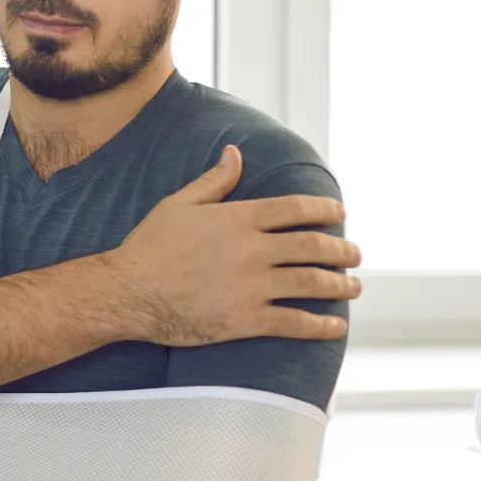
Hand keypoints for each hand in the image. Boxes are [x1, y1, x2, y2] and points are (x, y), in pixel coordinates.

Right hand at [104, 145, 363, 346]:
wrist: (126, 293)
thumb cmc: (147, 247)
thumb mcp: (178, 205)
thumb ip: (214, 181)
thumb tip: (235, 153)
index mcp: (239, 219)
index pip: (297, 209)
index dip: (325, 210)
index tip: (340, 213)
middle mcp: (252, 250)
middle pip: (314, 247)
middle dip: (342, 251)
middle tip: (354, 255)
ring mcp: (251, 286)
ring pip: (312, 284)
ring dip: (340, 286)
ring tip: (352, 287)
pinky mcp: (245, 319)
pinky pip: (293, 322)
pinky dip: (320, 326)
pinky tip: (334, 327)